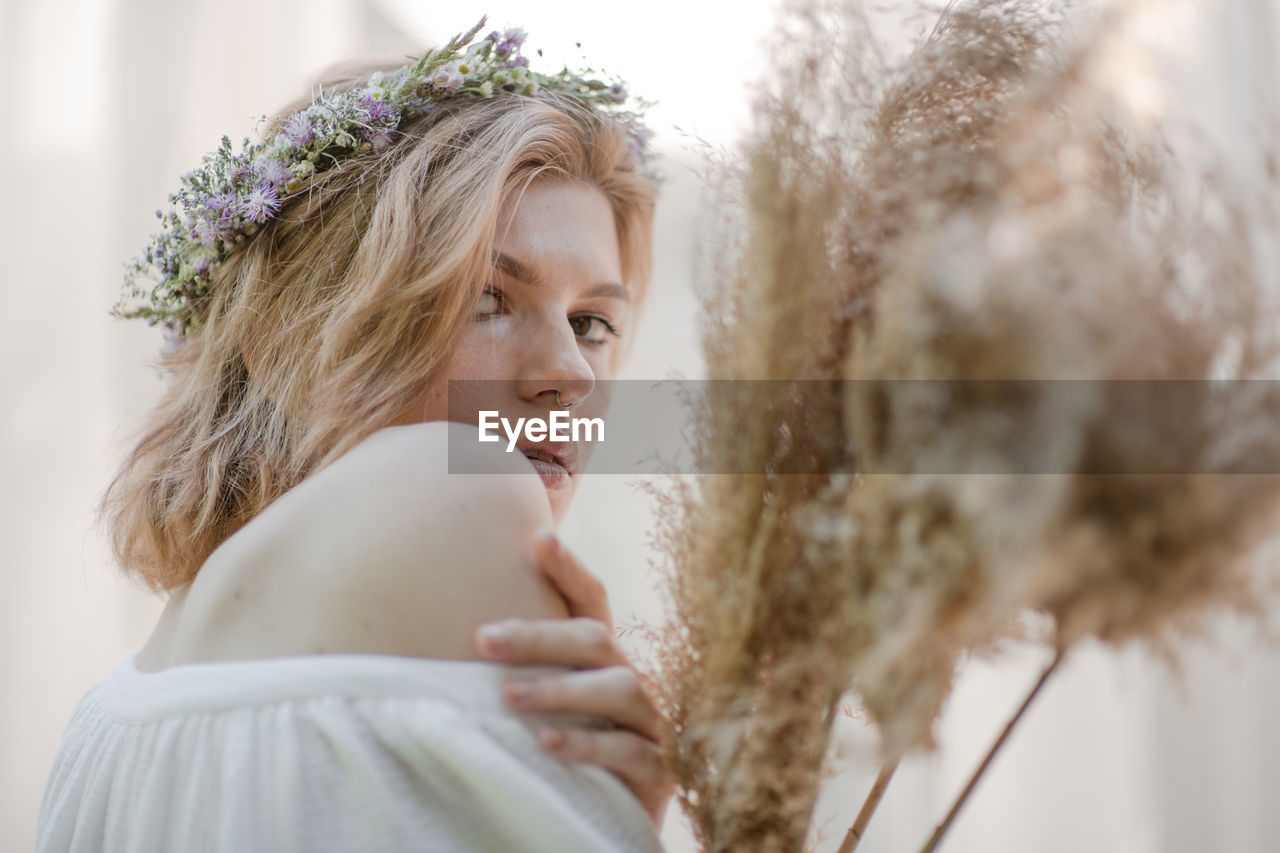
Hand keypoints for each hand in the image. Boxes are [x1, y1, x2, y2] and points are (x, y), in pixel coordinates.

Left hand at [474, 527, 674, 828]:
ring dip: (559, 690)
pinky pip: (629, 749)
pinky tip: (545, 743)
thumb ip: (521, 669)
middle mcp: (633, 680)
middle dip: (539, 636)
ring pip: (618, 688)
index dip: (569, 568)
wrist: (612, 823)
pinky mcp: (660, 770)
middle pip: (595, 639)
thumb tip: (458, 633)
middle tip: (483, 640)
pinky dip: (587, 744)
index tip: (538, 538)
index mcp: (604, 658)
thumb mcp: (547, 704)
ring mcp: (652, 722)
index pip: (592, 600)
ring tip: (507, 697)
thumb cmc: (567, 751)